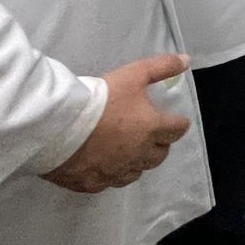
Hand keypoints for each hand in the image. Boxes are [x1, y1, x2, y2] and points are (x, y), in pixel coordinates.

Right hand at [42, 54, 192, 193]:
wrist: (58, 126)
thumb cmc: (101, 98)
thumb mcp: (134, 74)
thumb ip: (162, 66)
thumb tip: (186, 60)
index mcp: (152, 129)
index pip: (177, 130)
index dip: (178, 124)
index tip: (176, 121)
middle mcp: (138, 155)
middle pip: (160, 155)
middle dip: (161, 144)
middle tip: (153, 134)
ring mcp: (116, 173)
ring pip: (137, 172)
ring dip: (138, 161)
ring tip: (131, 149)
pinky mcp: (94, 184)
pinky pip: (111, 182)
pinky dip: (113, 173)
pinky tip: (107, 165)